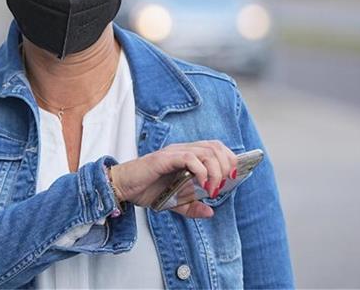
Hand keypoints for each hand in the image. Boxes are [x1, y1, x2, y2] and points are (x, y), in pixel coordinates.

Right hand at [110, 141, 237, 218]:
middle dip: (227, 165)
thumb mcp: (174, 203)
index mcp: (187, 156)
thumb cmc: (146, 190)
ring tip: (213, 188)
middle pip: (215, 147)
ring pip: (206, 151)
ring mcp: (174, 152)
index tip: (235, 175)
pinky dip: (201, 170)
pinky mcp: (165, 158)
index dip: (229, 158)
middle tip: (225, 184)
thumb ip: (192, 206)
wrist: (124, 188)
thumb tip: (210, 212)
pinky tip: (201, 184)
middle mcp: (182, 150)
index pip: (215, 147)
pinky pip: (189, 157)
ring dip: (216, 170)